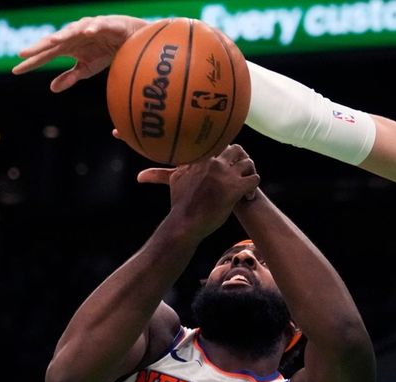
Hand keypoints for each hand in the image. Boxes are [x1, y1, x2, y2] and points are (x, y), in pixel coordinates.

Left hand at [12, 15, 147, 91]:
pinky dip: (92, 28)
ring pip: (71, 31)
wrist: (126, 38)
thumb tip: (52, 88)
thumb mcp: (87, 69)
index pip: (45, 56)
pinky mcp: (103, 24)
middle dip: (38, 47)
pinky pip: (96, 26)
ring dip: (62, 36)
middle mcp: (72, 36)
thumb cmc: (104, 51)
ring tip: (52, 42)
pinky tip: (88, 32)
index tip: (16, 71)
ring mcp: (86, 28)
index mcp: (67, 48)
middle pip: (53, 42)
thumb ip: (70, 77)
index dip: (32, 63)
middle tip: (23, 54)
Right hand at [137, 144, 259, 236]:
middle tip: (239, 173)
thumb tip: (141, 176)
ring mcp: (225, 175)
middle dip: (240, 160)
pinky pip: (254, 179)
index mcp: (201, 158)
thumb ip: (162, 173)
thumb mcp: (173, 183)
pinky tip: (247, 197)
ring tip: (245, 186)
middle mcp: (214, 162)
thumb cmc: (180, 205)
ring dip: (249, 173)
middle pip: (237, 149)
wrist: (186, 223)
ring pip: (248, 162)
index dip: (226, 153)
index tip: (228, 164)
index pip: (220, 143)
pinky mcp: (234, 189)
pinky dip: (253, 187)